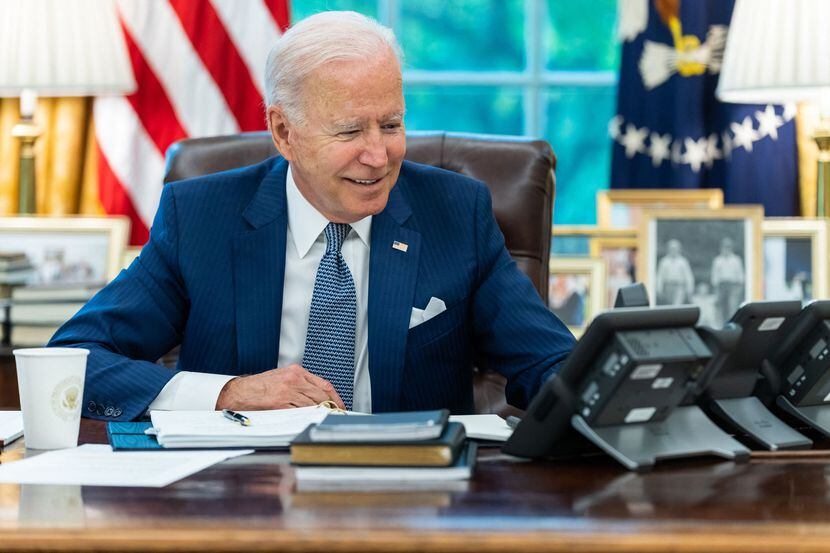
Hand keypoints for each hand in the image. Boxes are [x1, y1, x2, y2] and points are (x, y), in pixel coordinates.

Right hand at [215, 364, 344, 409]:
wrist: (239, 392)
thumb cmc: (260, 386)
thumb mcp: (282, 377)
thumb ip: (300, 384)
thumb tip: (318, 398)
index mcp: (296, 371)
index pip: (324, 384)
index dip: (335, 397)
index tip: (340, 406)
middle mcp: (294, 379)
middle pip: (321, 395)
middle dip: (331, 407)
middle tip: (336, 416)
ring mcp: (287, 391)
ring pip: (312, 405)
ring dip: (320, 414)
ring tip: (324, 420)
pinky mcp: (280, 403)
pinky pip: (299, 412)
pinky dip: (307, 418)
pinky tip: (310, 421)